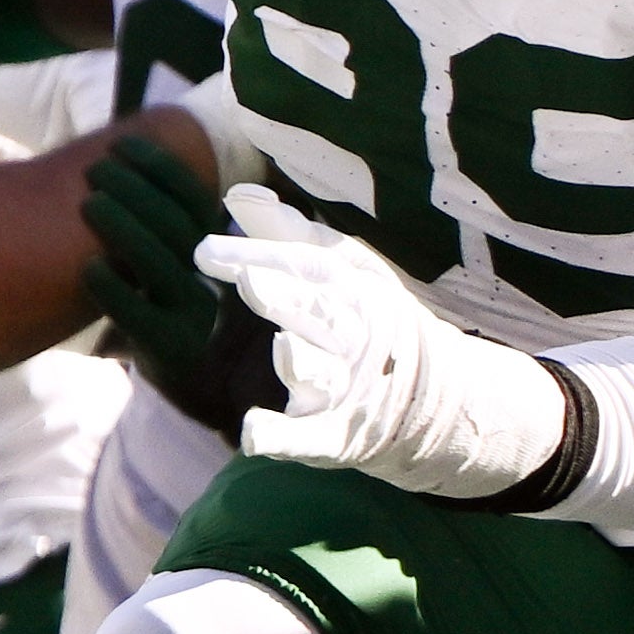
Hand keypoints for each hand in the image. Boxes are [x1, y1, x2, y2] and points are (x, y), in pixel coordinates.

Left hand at [84, 128, 235, 374]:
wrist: (166, 368)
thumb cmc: (143, 293)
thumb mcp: (152, 250)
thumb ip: (146, 211)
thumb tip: (132, 137)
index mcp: (207, 246)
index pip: (194, 197)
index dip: (161, 167)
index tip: (121, 142)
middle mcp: (207, 278)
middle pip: (178, 225)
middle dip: (136, 191)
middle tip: (96, 170)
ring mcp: (194, 315)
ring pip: (163, 265)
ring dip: (125, 231)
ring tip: (89, 204)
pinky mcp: (172, 348)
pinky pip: (144, 317)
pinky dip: (115, 291)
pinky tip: (88, 269)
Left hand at [209, 184, 569, 501]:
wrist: (430, 400)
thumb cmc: (365, 322)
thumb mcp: (342, 272)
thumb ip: (287, 236)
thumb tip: (237, 195)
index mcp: (353, 293)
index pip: (306, 269)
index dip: (259, 256)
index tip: (204, 252)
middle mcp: (352, 339)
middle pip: (320, 314)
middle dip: (287, 297)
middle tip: (249, 281)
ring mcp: (344, 390)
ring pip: (323, 374)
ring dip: (303, 362)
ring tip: (284, 347)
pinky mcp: (333, 437)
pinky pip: (308, 439)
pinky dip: (282, 438)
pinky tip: (251, 434)